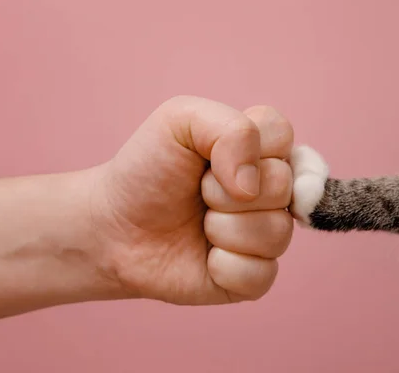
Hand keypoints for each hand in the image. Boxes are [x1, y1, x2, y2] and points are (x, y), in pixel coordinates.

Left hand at [92, 96, 294, 303]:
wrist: (114, 226)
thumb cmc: (147, 170)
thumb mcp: (179, 121)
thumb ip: (231, 129)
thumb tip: (252, 186)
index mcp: (257, 149)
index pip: (283, 136)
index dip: (249, 148)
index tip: (212, 158)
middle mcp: (268, 191)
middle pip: (283, 187)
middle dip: (226, 191)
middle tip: (198, 192)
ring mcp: (264, 235)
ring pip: (276, 233)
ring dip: (223, 228)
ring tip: (198, 224)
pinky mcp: (252, 277)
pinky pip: (261, 275)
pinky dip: (223, 267)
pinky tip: (204, 259)